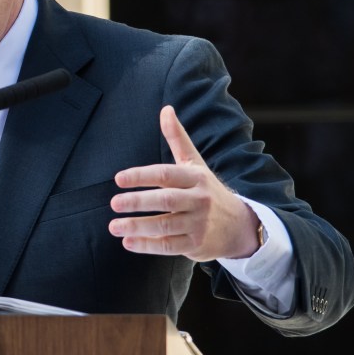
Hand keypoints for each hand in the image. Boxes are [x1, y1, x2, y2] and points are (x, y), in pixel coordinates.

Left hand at [108, 106, 258, 261]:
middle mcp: (198, 200)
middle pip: (165, 200)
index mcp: (195, 178)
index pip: (165, 174)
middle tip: (113, 203)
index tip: (118, 179)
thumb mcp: (195, 163)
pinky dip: (147, 245)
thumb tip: (166, 109)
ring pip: (165, 225)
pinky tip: (128, 241)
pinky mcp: (196, 244)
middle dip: (137, 201)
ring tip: (113, 226)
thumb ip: (177, 138)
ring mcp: (198, 224)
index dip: (140, 176)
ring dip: (137, 226)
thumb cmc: (207, 190)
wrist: (240, 226)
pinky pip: (169, 246)